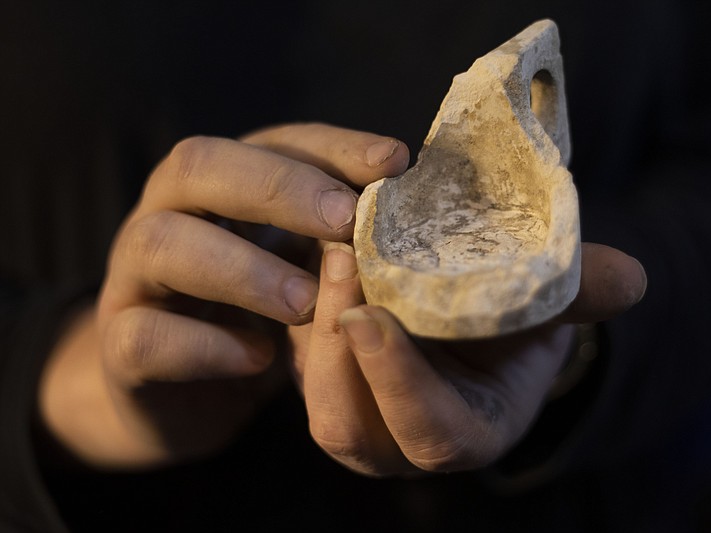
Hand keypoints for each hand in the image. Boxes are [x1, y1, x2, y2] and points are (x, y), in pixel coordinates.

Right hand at [39, 123, 409, 467]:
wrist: (175, 390)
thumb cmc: (253, 315)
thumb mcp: (300, 267)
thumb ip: (336, 238)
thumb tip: (412, 211)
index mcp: (219, 184)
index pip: (272, 140)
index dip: (333, 147)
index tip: (394, 163)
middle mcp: (168, 212)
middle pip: (198, 165)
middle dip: (277, 187)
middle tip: (343, 220)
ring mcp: (133, 276)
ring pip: (162, 243)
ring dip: (244, 269)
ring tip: (309, 303)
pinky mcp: (119, 344)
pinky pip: (143, 337)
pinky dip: (204, 346)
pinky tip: (258, 358)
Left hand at [290, 241, 645, 474]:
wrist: (481, 313)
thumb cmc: (522, 317)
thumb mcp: (551, 307)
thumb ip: (581, 294)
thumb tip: (632, 279)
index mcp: (466, 434)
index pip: (428, 433)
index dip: (399, 383)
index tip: (372, 318)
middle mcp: (399, 438)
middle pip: (347, 424)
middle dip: (336, 348)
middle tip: (340, 260)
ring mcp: (355, 408)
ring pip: (312, 387)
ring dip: (310, 321)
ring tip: (326, 244)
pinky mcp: (323, 371)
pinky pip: (294, 352)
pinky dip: (300, 304)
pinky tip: (313, 246)